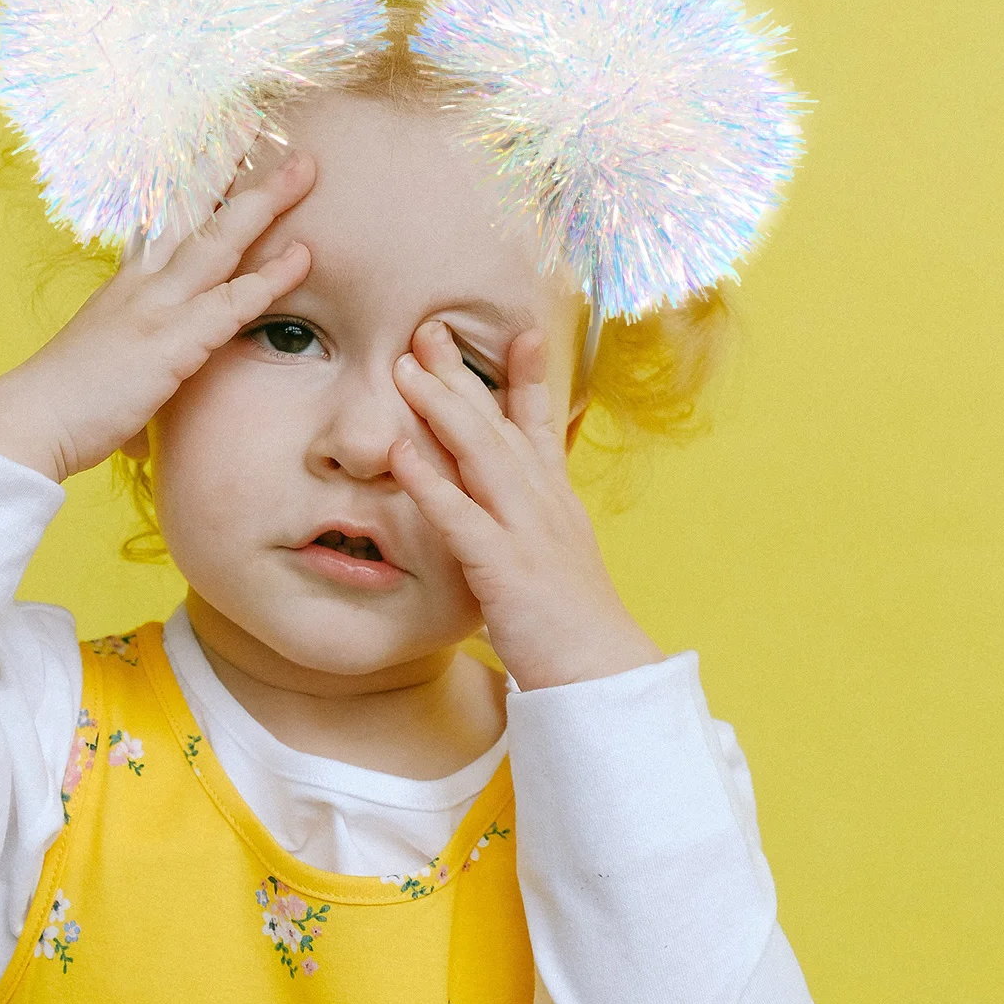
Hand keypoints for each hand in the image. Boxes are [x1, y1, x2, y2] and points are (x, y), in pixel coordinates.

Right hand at [0, 152, 315, 480]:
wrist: (30, 420)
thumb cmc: (66, 403)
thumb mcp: (106, 361)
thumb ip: (137, 356)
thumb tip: (147, 384)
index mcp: (127, 285)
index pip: (165, 220)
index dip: (195, 182)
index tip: (219, 146)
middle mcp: (142, 285)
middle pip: (193, 211)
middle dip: (230, 164)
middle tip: (258, 121)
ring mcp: (156, 309)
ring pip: (218, 243)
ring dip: (263, 204)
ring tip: (304, 170)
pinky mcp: (170, 345)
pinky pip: (229, 306)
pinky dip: (268, 281)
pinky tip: (301, 258)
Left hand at [388, 321, 664, 689]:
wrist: (602, 675)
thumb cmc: (571, 624)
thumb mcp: (557, 558)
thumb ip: (535, 522)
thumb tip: (519, 500)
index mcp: (555, 501)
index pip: (539, 426)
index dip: (526, 377)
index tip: (516, 332)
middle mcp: (543, 504)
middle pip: (498, 425)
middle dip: (462, 374)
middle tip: (426, 329)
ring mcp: (526, 532)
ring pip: (481, 456)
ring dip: (442, 408)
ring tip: (405, 370)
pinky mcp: (505, 569)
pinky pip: (462, 517)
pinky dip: (430, 482)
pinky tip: (401, 453)